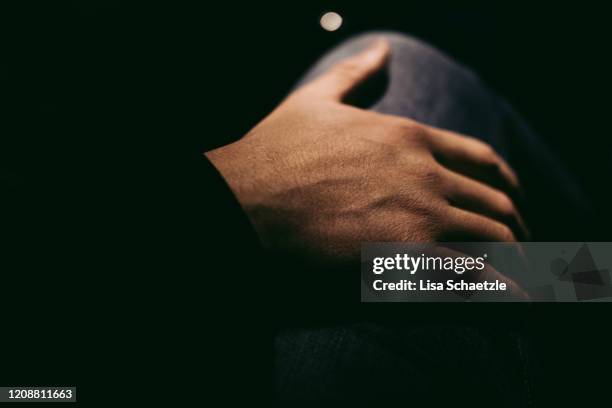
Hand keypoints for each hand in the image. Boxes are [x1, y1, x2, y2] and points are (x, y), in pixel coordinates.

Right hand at [205, 39, 527, 264]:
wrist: (240, 203)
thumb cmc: (273, 154)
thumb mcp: (314, 101)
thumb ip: (354, 75)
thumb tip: (384, 50)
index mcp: (407, 137)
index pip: (482, 160)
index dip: (507, 184)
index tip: (513, 202)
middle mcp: (422, 174)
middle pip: (496, 206)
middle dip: (517, 230)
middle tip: (521, 250)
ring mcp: (416, 218)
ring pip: (493, 243)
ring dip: (513, 264)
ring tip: (518, 283)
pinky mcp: (402, 261)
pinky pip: (468, 280)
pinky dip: (493, 293)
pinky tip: (499, 303)